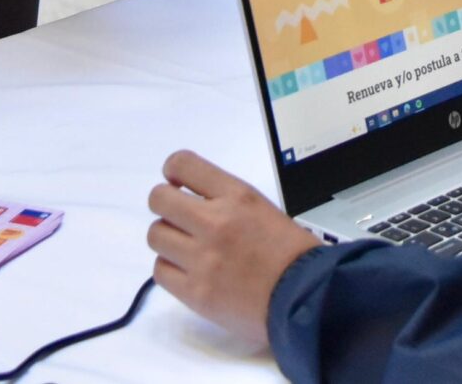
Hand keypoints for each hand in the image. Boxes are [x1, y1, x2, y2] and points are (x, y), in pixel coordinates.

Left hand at [146, 151, 321, 343]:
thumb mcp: (262, 208)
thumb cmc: (291, 254)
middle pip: (159, 199)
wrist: (306, 298)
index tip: (176, 183)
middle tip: (179, 219)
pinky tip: (188, 272)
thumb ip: (226, 201)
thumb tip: (194, 201)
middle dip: (166, 206)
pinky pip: (160, 271)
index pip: (183, 164)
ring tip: (187, 250)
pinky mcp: (195, 292)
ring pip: (155, 235)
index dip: (172, 172)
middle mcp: (214, 222)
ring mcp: (201, 258)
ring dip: (168, 240)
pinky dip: (170, 270)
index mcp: (236, 196)